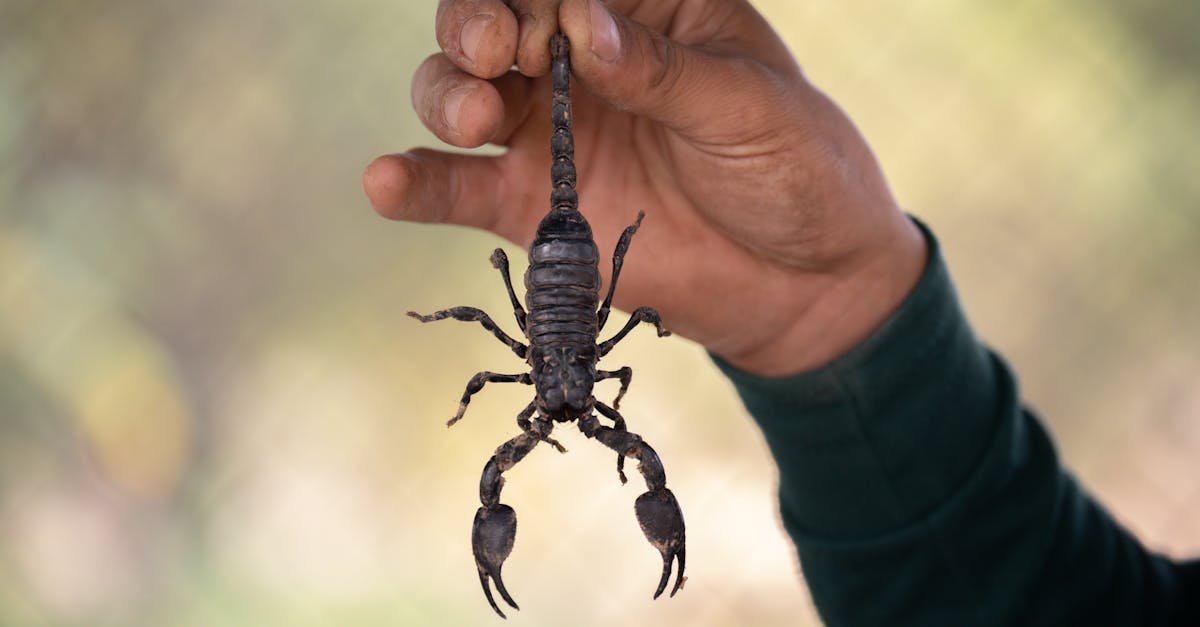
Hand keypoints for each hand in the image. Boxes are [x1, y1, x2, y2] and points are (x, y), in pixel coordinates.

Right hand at [363, 0, 925, 375]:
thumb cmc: (795, 170)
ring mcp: (551, 135)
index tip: (542, 27)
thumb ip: (661, 70)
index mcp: (642, 12)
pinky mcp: (533, 207)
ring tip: (473, 118)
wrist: (805, 284)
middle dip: (476, 26)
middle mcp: (582, 63)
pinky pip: (458, 189)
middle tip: (495, 54)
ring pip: (460, 93)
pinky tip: (386, 182)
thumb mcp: (747, 107)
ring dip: (445, 94)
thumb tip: (582, 26)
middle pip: (493, 23)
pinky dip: (417, 184)